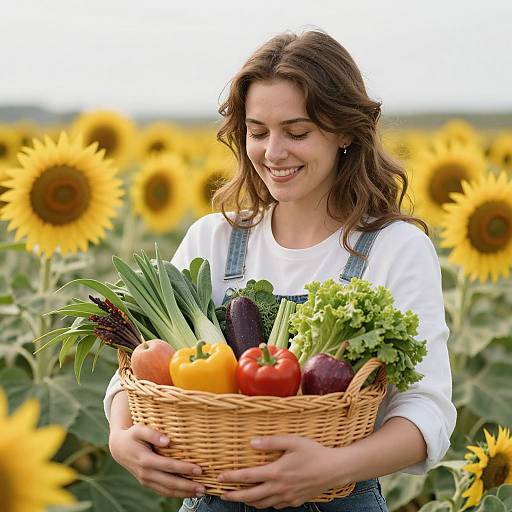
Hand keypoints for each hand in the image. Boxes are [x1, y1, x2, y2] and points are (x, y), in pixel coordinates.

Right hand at [109, 425, 205, 498]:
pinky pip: (163, 492)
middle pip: (169, 483)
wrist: (118, 448)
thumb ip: (152, 433)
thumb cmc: (132, 435)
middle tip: (204, 488)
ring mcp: (146, 481)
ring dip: (184, 493)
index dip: (184, 468)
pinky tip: (188, 493)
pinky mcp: (147, 483)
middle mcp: (145, 474)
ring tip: (201, 493)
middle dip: (187, 487)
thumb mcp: (139, 430)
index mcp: (145, 460)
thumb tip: (167, 440)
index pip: (168, 466)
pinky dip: (176, 494)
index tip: (199, 469)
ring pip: (167, 491)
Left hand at [218, 435, 346, 508]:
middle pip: (251, 495)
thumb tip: (252, 442)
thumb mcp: (293, 441)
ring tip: (238, 498)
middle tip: (222, 495)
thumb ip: (271, 442)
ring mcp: (287, 497)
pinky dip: (264, 504)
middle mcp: (279, 488)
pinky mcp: (294, 502)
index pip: (248, 476)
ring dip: (247, 501)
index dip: (232, 478)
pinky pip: (275, 506)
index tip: (220, 478)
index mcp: (276, 472)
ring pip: (262, 504)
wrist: (334, 470)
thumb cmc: (313, 452)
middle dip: (234, 496)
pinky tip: (262, 499)